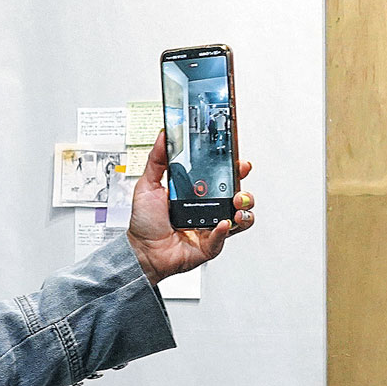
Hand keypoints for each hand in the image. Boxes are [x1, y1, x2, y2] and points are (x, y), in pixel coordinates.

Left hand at [126, 130, 254, 285]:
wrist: (141, 250)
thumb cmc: (145, 222)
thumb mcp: (147, 184)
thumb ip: (157, 159)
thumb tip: (163, 135)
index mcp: (197, 193)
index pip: (222, 178)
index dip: (234, 169)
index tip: (239, 161)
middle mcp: (208, 209)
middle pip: (238, 197)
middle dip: (245, 191)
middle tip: (238, 187)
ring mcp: (211, 227)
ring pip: (241, 218)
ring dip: (244, 210)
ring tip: (235, 205)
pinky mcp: (210, 245)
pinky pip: (224, 237)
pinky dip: (225, 230)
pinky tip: (221, 223)